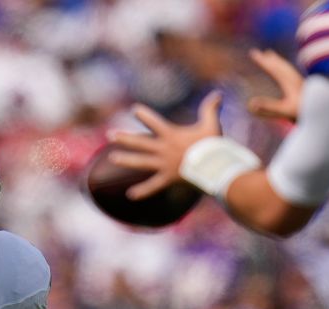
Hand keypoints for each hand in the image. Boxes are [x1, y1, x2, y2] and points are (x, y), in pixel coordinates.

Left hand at [108, 91, 223, 200]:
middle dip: (124, 138)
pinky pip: (152, 186)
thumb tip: (218, 94)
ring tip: (112, 157)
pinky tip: (130, 195)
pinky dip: (142, 191)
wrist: (214, 166)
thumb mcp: (211, 124)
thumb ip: (210, 109)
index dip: (143, 115)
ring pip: (140, 162)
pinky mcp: (168, 179)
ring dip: (126, 160)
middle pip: (139, 142)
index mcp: (171, 135)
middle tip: (110, 135)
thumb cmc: (213, 145)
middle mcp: (163, 149)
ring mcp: (163, 165)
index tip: (133, 110)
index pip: (153, 121)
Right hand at [246, 48, 303, 122]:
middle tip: (259, 53)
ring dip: (279, 63)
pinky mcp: (307, 90)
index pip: (274, 69)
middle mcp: (297, 81)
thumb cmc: (306, 114)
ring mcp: (303, 85)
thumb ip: (268, 108)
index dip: (263, 61)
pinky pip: (294, 77)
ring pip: (289, 69)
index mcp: (290, 83)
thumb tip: (250, 104)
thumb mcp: (285, 112)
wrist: (328, 115)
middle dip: (270, 59)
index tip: (253, 53)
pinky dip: (287, 72)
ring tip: (272, 57)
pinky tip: (288, 77)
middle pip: (282, 66)